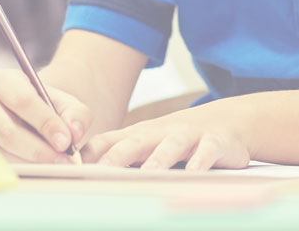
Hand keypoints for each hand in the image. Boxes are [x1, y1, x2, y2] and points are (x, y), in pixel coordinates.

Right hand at [0, 68, 91, 162]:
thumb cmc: (47, 107)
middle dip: (38, 149)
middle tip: (62, 160)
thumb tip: (74, 133)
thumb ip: (76, 114)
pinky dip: (20, 169)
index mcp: (3, 80)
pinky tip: (37, 168)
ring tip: (53, 164)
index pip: (23, 102)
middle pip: (8, 132)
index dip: (45, 123)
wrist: (28, 115)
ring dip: (30, 163)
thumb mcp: (66, 103)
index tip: (66, 141)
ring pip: (1, 153)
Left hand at [82, 103, 248, 170]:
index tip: (72, 173)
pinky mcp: (214, 141)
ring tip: (150, 173)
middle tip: (102, 172)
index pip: (107, 142)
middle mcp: (159, 133)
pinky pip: (207, 151)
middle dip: (118, 157)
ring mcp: (187, 135)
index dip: (90, 156)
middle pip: (135, 142)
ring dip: (160, 158)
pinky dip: (201, 160)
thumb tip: (80, 177)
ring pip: (171, 145)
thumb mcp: (146, 145)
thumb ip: (118, 158)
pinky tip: (194, 172)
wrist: (226, 120)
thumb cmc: (176, 139)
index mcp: (138, 136)